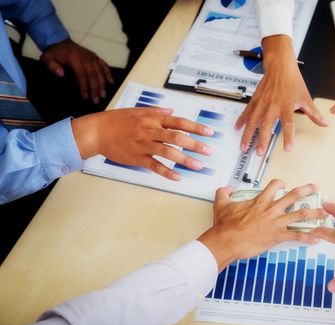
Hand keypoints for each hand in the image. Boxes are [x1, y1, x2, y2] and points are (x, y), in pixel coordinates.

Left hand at [41, 39, 113, 103]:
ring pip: (100, 72)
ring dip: (102, 84)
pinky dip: (108, 73)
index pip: (82, 74)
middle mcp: (86, 57)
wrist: (59, 40)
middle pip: (93, 75)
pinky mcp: (95, 57)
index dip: (84, 86)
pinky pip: (104, 65)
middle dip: (95, 88)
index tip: (85, 96)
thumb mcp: (47, 58)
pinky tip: (111, 82)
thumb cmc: (54, 53)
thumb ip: (52, 66)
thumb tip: (61, 74)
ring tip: (103, 95)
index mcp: (74, 58)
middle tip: (96, 100)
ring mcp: (92, 57)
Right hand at [72, 107, 213, 179]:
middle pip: (178, 137)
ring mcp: (144, 145)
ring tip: (198, 166)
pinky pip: (155, 166)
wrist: (97, 131)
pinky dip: (167, 172)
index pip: (180, 122)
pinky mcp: (137, 158)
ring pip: (169, 152)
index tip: (209, 133)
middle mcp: (151, 131)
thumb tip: (171, 111)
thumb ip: (156, 112)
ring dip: (185, 160)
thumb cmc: (116, 120)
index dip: (196, 128)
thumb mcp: (138, 110)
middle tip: (208, 151)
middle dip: (195, 144)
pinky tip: (177, 177)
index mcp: (153, 119)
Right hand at [198, 180, 324, 270]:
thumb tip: (225, 187)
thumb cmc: (225, 225)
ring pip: (300, 215)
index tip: (284, 184)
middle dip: (307, 190)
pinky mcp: (277, 236)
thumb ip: (224, 193)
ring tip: (325, 213)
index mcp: (260, 201)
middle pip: (293, 196)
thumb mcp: (221, 204)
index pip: (274, 186)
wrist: (227, 240)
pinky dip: (307, 237)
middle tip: (316, 188)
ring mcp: (276, 223)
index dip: (280, 183)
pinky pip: (296, 236)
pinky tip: (316, 238)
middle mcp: (271, 209)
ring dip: (314, 213)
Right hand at [235, 35, 327, 155]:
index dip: (288, 136)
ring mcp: (262, 103)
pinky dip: (241, 120)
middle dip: (262, 140)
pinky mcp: (255, 100)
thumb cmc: (292, 81)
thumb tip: (324, 123)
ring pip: (253, 121)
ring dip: (248, 135)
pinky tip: (237, 129)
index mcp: (286, 106)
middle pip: (267, 125)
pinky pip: (247, 112)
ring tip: (244, 146)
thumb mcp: (305, 97)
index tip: (288, 148)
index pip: (288, 124)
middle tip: (260, 152)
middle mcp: (273, 105)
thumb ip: (314, 114)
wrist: (280, 66)